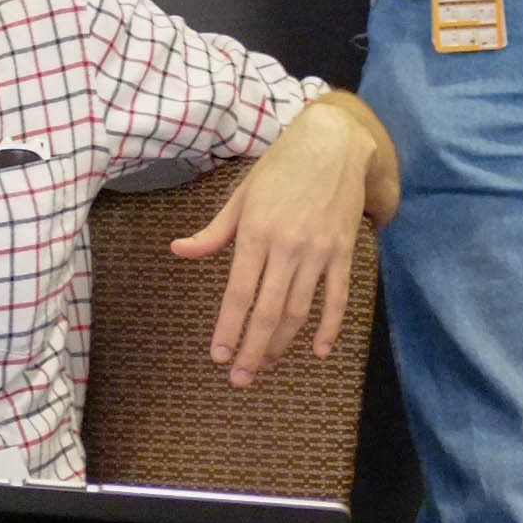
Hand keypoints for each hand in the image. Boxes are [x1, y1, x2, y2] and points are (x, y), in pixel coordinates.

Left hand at [172, 99, 377, 386]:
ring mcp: (318, 251)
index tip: (218, 357)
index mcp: (256, 232)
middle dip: (252, 350)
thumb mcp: (241, 195)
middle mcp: (287, 246)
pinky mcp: (344, 252)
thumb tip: (178, 251)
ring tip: (265, 364)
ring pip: (299, 311)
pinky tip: (318, 351)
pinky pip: (336, 297)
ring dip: (282, 344)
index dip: (228, 329)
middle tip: (240, 379)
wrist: (333, 143)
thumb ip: (213, 232)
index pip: (238, 293)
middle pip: (268, 311)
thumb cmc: (281, 168)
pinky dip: (329, 327)